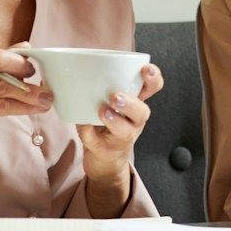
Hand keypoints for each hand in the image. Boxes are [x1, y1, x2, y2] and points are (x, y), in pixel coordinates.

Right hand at [0, 44, 50, 181]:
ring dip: (27, 102)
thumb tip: (26, 48)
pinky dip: (16, 111)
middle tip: (48, 91)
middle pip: (0, 81)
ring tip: (45, 103)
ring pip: (0, 100)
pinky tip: (30, 110)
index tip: (33, 69)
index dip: (18, 64)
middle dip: (28, 87)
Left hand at [76, 61, 164, 185]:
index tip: (146, 69)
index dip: (154, 78)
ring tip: (103, 112)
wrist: (105, 160)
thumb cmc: (106, 124)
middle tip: (115, 96)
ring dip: (114, 120)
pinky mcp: (108, 151)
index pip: (153, 88)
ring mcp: (124, 137)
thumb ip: (101, 87)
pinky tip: (84, 127)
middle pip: (142, 111)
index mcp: (136, 103)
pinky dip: (88, 133)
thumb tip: (77, 70)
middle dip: (130, 103)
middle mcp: (135, 121)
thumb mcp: (109, 102)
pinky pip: (98, 142)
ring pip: (125, 130)